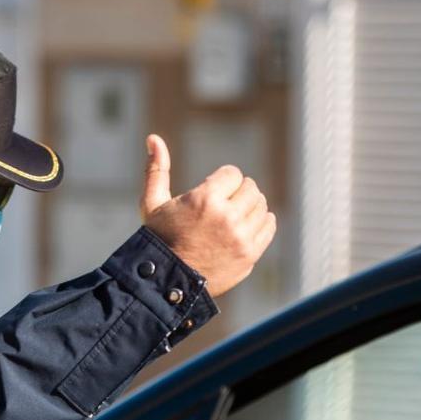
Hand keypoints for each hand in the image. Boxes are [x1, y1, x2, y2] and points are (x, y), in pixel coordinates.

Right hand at [139, 134, 275, 297]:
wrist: (168, 282)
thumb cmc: (159, 239)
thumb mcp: (152, 203)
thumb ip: (156, 169)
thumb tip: (153, 137)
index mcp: (204, 199)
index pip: (233, 174)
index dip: (223, 180)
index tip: (214, 190)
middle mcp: (226, 217)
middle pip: (250, 188)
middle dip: (238, 191)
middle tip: (227, 201)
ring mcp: (241, 237)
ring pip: (262, 206)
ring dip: (251, 205)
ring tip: (235, 214)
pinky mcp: (250, 254)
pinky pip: (269, 226)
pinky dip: (262, 222)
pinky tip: (247, 224)